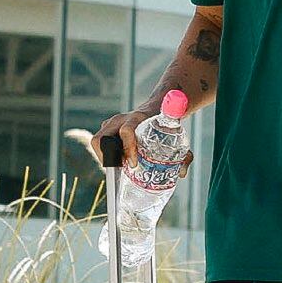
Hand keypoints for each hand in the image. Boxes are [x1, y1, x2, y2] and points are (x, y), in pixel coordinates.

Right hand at [68, 107, 192, 174]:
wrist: (157, 108)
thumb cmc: (165, 124)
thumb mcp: (176, 136)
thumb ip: (184, 155)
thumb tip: (181, 173)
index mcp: (138, 118)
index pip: (127, 131)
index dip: (128, 149)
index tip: (133, 164)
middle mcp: (121, 119)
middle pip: (102, 138)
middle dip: (108, 157)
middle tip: (121, 169)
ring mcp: (111, 123)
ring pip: (97, 141)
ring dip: (105, 157)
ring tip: (119, 167)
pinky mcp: (107, 129)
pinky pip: (99, 144)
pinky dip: (105, 156)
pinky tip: (118, 163)